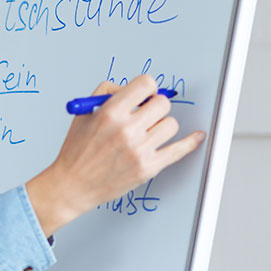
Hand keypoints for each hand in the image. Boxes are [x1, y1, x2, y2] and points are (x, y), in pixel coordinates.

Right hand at [24, 75, 205, 237]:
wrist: (73, 185)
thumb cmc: (76, 151)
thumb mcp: (83, 113)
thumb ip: (107, 93)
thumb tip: (134, 89)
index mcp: (110, 113)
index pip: (146, 84)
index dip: (147, 88)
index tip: (145, 94)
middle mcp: (127, 130)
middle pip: (162, 104)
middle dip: (155, 106)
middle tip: (146, 114)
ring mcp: (140, 150)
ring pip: (171, 125)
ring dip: (161, 125)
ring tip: (147, 132)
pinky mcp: (149, 167)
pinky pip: (179, 150)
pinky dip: (191, 142)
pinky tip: (197, 136)